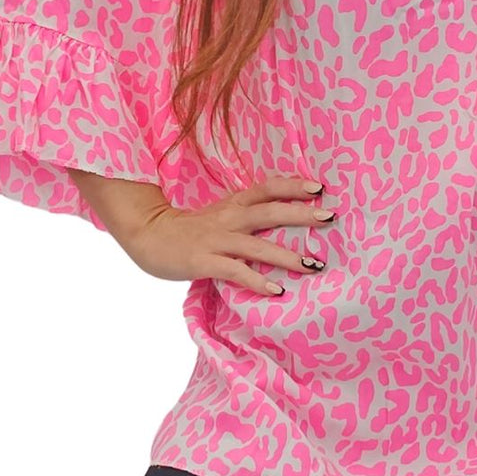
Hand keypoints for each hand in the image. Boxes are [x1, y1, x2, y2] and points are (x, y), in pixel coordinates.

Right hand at [121, 174, 336, 295]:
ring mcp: (216, 240)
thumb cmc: (187, 229)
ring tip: (314, 264)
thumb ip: (245, 217)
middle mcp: (228, 218)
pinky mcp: (204, 261)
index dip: (293, 186)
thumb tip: (281, 223)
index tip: (320, 187)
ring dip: (287, 255)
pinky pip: (235, 271)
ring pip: (257, 244)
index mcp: (232, 204)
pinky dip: (257, 280)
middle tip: (330, 217)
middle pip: (269, 211)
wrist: (146, 234)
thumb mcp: (219, 215)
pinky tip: (276, 290)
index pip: (267, 188)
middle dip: (301, 214)